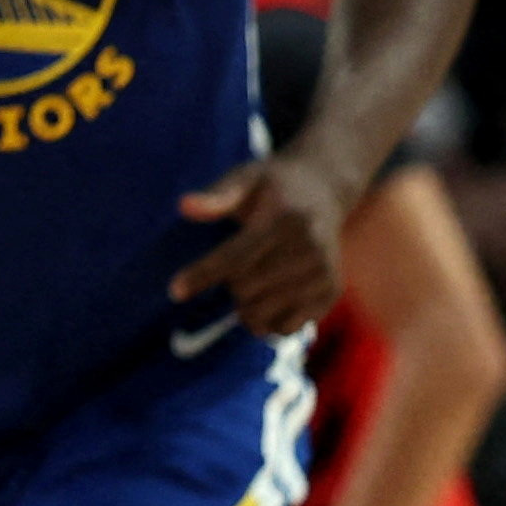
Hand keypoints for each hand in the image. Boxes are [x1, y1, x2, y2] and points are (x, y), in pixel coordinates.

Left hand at [173, 148, 354, 335]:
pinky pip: (287, 327)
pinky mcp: (331, 292)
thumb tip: (184, 206)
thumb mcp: (246, 177)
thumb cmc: (274, 186)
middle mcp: (311, 248)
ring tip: (249, 288)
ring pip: (265, 313)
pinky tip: (268, 300)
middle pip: (247, 289)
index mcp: (286, 218)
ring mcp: (324, 273)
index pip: (237, 256)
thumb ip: (218, 194)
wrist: (324, 192)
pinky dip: (269, 322)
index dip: (203, 274)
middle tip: (234, 272)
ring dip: (245, 308)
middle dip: (230, 287)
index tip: (175, 290)